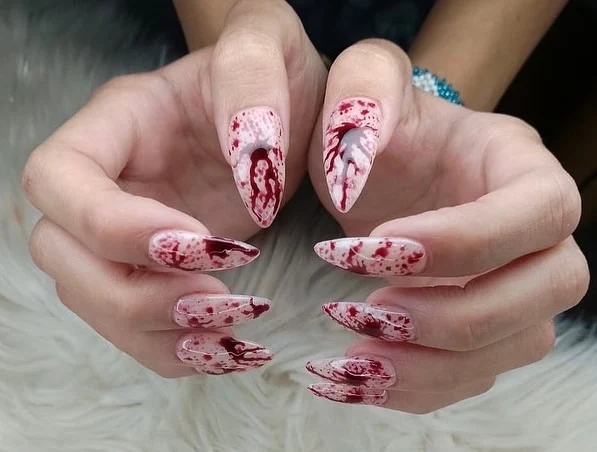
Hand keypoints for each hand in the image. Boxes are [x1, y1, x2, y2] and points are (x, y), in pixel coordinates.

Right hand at [21, 0, 325, 377]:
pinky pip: (138, 323)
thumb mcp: (269, 48)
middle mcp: (108, 179)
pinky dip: (175, 349)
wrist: (288, 105)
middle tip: (217, 299)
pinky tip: (227, 348)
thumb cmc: (274, 70)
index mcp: (117, 122)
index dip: (111, 226)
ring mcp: (126, 229)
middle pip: (63, 255)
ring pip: (96, 302)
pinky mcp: (155, 266)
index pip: (59, 179)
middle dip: (132, 294)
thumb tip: (252, 177)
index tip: (197, 244)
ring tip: (230, 333)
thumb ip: (252, 86)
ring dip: (156, 333)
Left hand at [306, 40, 588, 411]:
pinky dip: (418, 388)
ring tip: (353, 358)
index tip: (376, 249)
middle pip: (549, 289)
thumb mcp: (362, 83)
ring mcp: (515, 283)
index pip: (539, 208)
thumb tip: (351, 174)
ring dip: (435, 366)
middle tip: (367, 311)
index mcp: (520, 162)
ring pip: (515, 346)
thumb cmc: (377, 124)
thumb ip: (361, 95)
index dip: (468, 240)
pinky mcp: (483, 325)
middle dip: (457, 314)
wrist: (378, 165)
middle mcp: (534, 230)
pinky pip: (473, 374)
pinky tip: (358, 379)